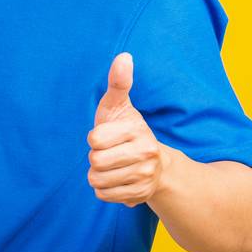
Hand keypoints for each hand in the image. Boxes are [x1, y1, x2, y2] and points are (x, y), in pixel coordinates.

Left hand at [87, 52, 169, 207]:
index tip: (107, 136)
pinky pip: (103, 195)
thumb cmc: (127, 130)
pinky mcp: (140, 196)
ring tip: (113, 166)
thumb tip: (124, 56)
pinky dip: (104, 189)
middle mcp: (146, 155)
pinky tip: (116, 180)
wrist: (156, 164)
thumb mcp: (119, 106)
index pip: (95, 140)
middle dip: (95, 157)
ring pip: (97, 180)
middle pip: (95, 161)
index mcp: (138, 132)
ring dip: (98, 174)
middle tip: (109, 152)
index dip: (95, 138)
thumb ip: (119, 82)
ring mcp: (145, 177)